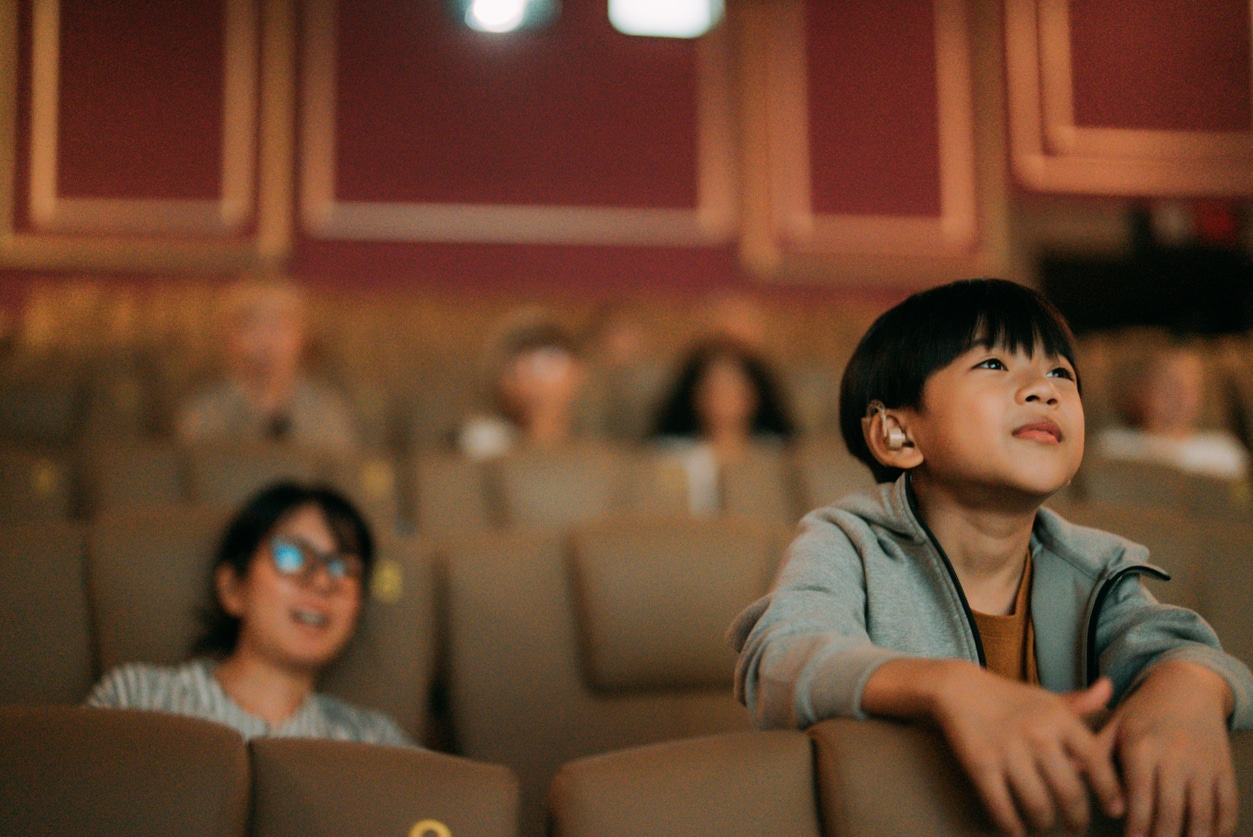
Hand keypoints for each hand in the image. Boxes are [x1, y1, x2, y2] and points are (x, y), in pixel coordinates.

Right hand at [930, 665, 1124, 836]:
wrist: (958, 689)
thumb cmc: (1008, 698)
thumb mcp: (1045, 697)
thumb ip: (1079, 702)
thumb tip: (1109, 688)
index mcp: (1059, 717)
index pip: (1096, 760)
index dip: (1109, 790)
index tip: (1114, 809)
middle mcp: (1038, 734)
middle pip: (1070, 793)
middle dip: (1077, 819)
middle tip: (1077, 828)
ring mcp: (1008, 751)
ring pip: (1038, 806)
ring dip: (1044, 824)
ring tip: (1044, 825)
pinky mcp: (981, 765)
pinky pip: (1002, 808)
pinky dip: (1012, 827)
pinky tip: (1016, 831)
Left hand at [1098, 659, 1235, 836]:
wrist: (1187, 687)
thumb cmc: (1143, 711)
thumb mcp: (1115, 723)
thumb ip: (1095, 751)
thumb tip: (1071, 772)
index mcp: (1142, 746)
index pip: (1140, 795)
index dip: (1137, 824)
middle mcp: (1174, 757)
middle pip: (1171, 811)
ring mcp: (1203, 764)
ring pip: (1201, 813)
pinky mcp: (1225, 768)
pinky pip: (1227, 805)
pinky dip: (1221, 828)